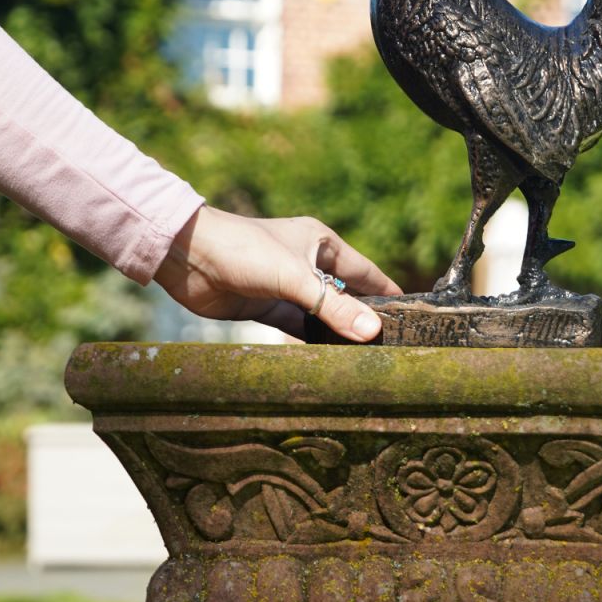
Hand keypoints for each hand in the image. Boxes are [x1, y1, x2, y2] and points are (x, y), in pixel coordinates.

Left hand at [153, 206, 401, 341]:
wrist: (188, 256)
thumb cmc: (245, 251)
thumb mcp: (295, 278)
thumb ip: (333, 306)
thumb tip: (373, 331)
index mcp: (321, 243)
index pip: (366, 271)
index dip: (386, 292)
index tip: (412, 314)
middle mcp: (308, 263)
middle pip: (345, 294)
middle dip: (363, 317)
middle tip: (390, 345)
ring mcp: (286, 286)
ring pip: (321, 313)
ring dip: (336, 332)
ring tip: (364, 358)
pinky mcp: (266, 305)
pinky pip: (296, 326)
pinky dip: (310, 340)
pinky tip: (327, 358)